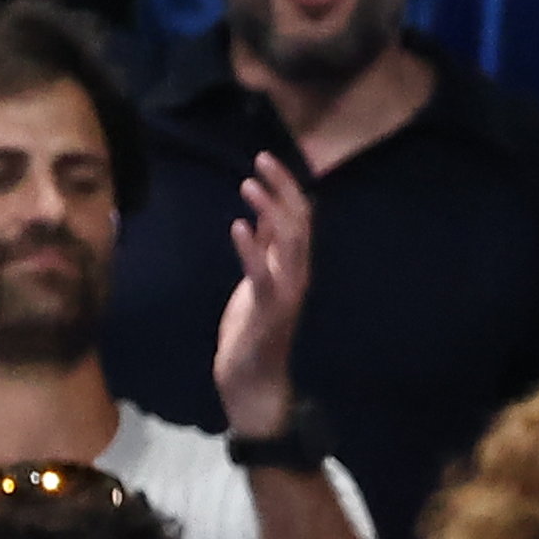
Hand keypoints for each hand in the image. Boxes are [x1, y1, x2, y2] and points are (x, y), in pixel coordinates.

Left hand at [210, 156, 315, 441]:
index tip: (266, 159)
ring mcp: (285, 292)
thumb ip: (263, 249)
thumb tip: (260, 212)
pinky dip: (251, 248)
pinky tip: (238, 227)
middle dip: (283, 189)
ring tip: (249, 184)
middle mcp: (297, 274)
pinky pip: (262, 274)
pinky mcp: (266, 310)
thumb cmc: (252, 332)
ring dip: (270, 211)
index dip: (286, 186)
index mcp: (295, 266)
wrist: (253, 380)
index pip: (299, 216)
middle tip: (262, 158)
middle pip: (299, 222)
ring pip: (288, 243)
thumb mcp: (257, 280)